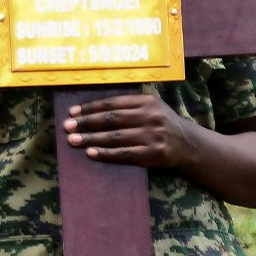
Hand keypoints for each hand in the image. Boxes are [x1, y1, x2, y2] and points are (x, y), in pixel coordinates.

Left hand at [62, 93, 193, 167]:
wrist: (189, 144)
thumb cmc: (162, 123)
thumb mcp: (151, 106)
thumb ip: (128, 104)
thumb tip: (91, 108)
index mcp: (147, 101)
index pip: (113, 103)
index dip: (91, 107)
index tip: (72, 112)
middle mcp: (150, 116)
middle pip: (111, 119)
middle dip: (86, 123)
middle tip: (67, 126)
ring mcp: (152, 136)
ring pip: (115, 137)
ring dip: (91, 138)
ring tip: (73, 140)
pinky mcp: (153, 153)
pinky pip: (124, 154)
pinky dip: (106, 153)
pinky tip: (91, 153)